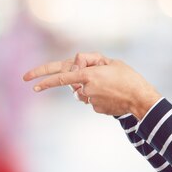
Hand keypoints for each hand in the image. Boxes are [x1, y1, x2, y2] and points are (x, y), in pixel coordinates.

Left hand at [23, 52, 161, 117]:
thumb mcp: (111, 62)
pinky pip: (92, 100)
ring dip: (90, 87)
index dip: (44, 78)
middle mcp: (86, 88)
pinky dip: (99, 96)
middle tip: (97, 78)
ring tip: (110, 85)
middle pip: (74, 83)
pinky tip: (113, 95)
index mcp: (88, 75)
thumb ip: (90, 62)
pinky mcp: (96, 109)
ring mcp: (90, 100)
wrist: (140, 99)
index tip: (31, 82)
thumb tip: (77, 69)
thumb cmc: (128, 77)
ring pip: (82, 92)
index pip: (61, 76)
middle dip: (78, 80)